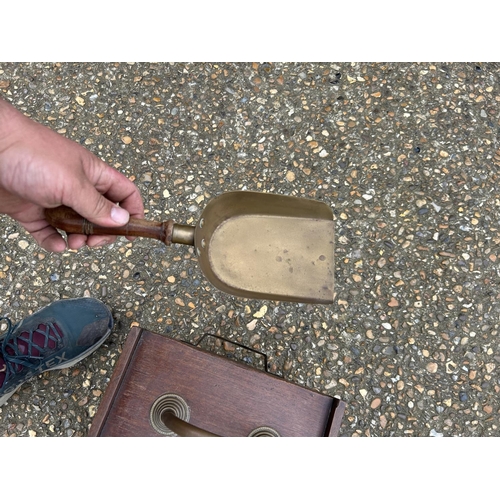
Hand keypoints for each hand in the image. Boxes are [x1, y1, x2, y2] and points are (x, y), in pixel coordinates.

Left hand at [0, 97, 143, 251]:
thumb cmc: (31, 155)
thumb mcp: (72, 183)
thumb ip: (97, 205)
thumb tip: (122, 221)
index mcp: (93, 175)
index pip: (124, 193)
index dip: (133, 212)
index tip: (131, 232)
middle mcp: (77, 188)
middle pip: (102, 215)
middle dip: (103, 232)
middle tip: (95, 240)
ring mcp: (55, 200)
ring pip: (77, 227)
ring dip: (79, 239)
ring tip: (72, 242)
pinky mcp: (33, 211)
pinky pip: (49, 233)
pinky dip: (53, 242)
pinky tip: (55, 244)